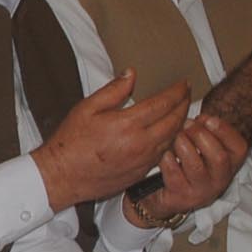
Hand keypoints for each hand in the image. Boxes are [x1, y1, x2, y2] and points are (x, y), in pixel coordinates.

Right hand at [30, 71, 190, 210]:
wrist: (63, 176)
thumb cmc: (71, 143)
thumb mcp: (87, 108)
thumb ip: (113, 90)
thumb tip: (130, 75)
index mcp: (127, 124)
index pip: (163, 103)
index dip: (177, 92)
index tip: (182, 84)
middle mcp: (140, 143)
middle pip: (175, 120)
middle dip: (184, 105)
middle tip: (187, 94)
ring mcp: (143, 160)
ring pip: (173, 138)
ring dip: (181, 123)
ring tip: (182, 111)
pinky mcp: (142, 172)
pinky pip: (165, 153)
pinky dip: (172, 140)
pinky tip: (169, 133)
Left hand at [125, 112, 250, 221]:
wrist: (171, 196)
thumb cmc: (191, 164)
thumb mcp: (204, 148)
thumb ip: (207, 132)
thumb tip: (201, 119)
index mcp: (231, 165)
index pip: (239, 148)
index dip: (223, 130)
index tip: (205, 118)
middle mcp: (220, 180)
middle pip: (218, 157)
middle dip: (200, 135)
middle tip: (186, 125)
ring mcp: (201, 191)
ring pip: (195, 166)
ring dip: (183, 145)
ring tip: (175, 137)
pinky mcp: (181, 198)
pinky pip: (173, 173)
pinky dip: (167, 158)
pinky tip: (164, 153)